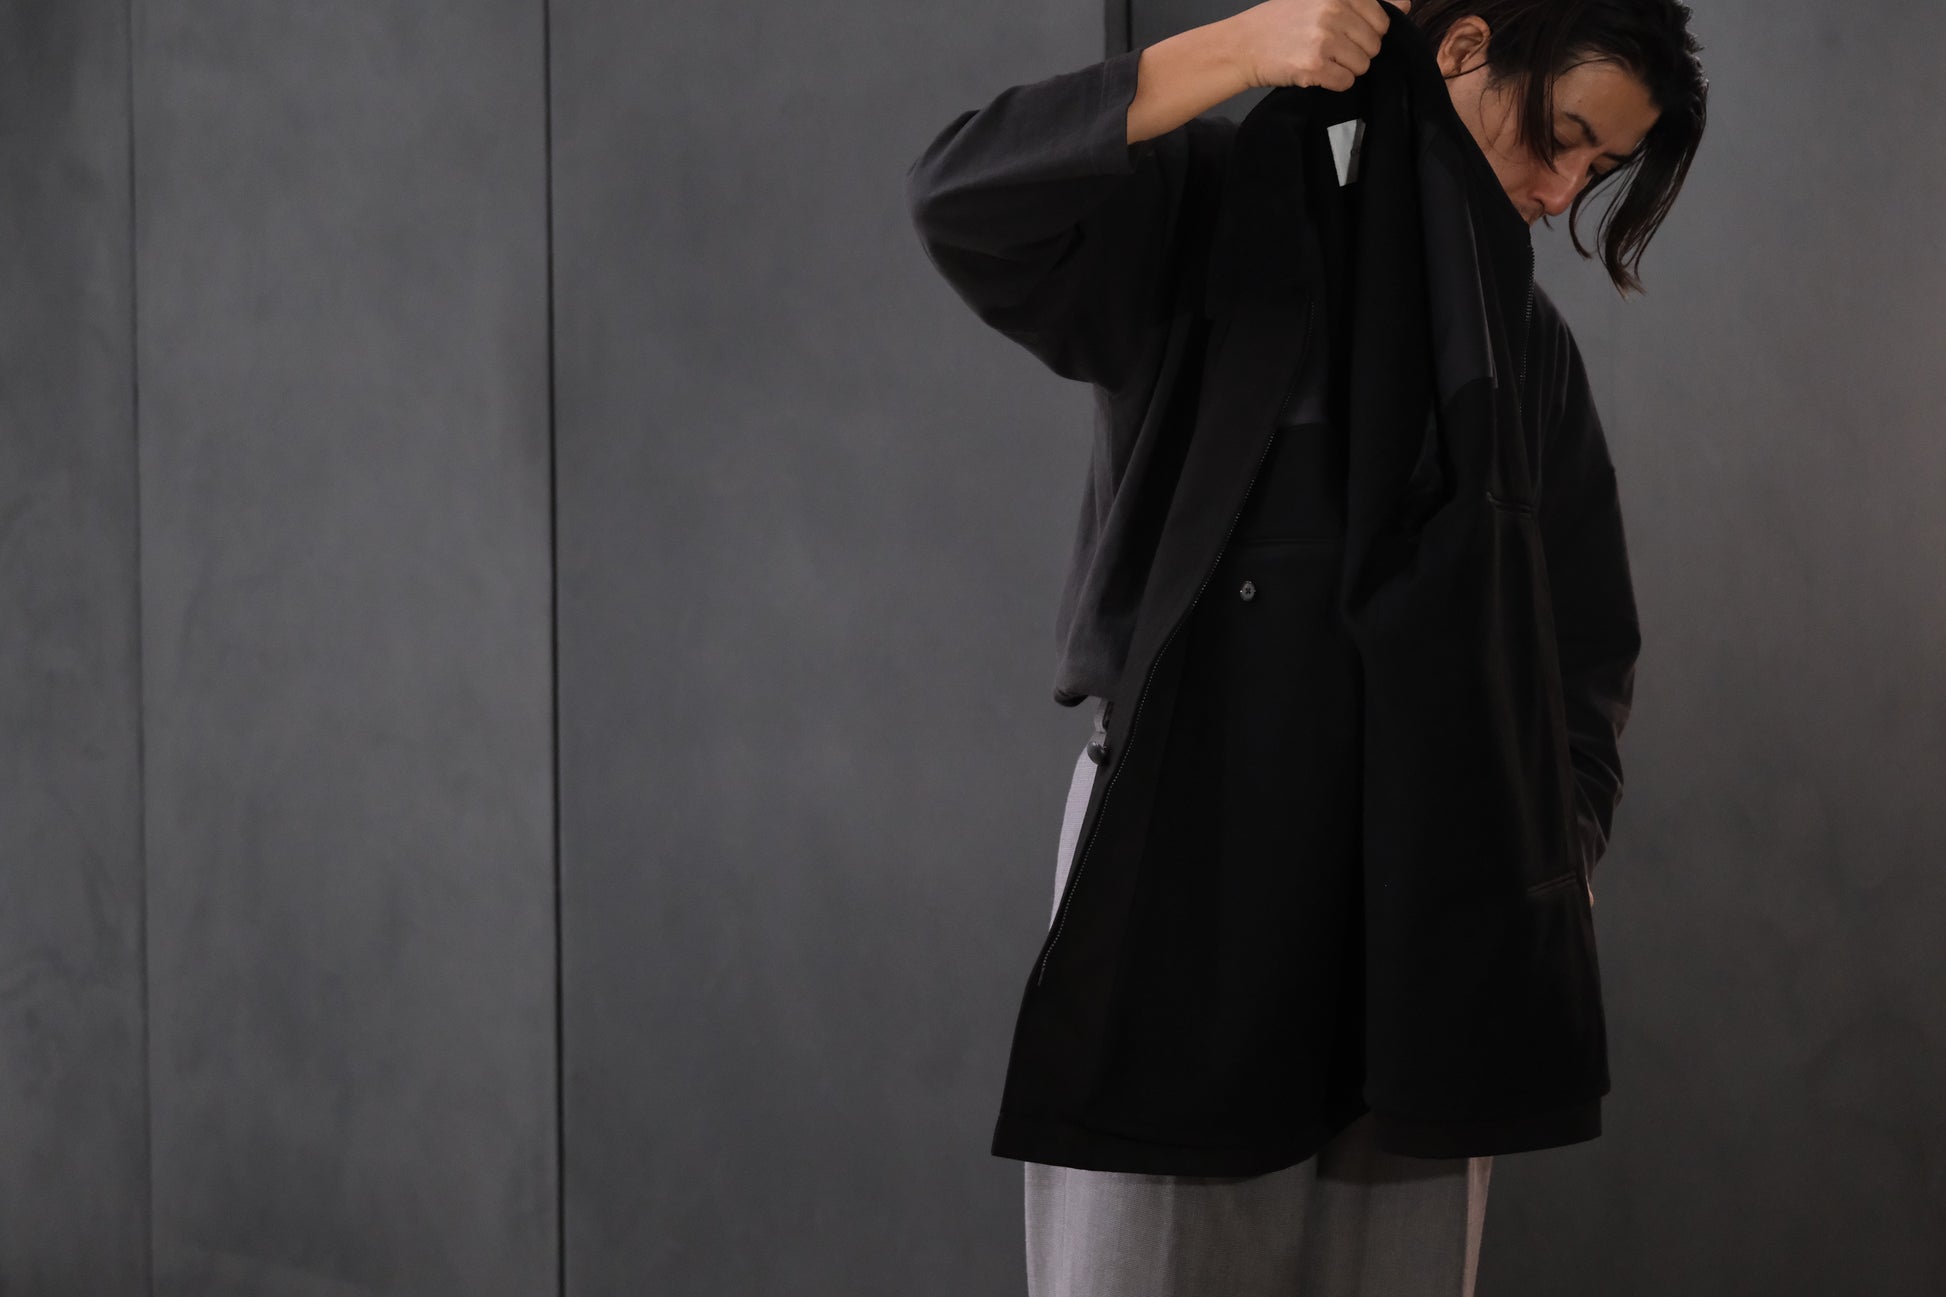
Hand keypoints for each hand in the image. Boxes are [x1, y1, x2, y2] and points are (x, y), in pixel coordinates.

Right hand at [1225, 0, 1410, 92]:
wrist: (1244, 44)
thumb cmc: (1284, 21)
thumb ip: (1364, 3)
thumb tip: (1407, 3)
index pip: (1381, 20)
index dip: (1366, 33)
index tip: (1345, 34)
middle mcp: (1334, 11)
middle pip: (1374, 45)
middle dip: (1357, 52)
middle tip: (1330, 50)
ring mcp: (1324, 39)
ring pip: (1362, 66)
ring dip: (1345, 69)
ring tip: (1322, 60)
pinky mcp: (1314, 66)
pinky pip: (1346, 82)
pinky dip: (1334, 83)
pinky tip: (1316, 72)